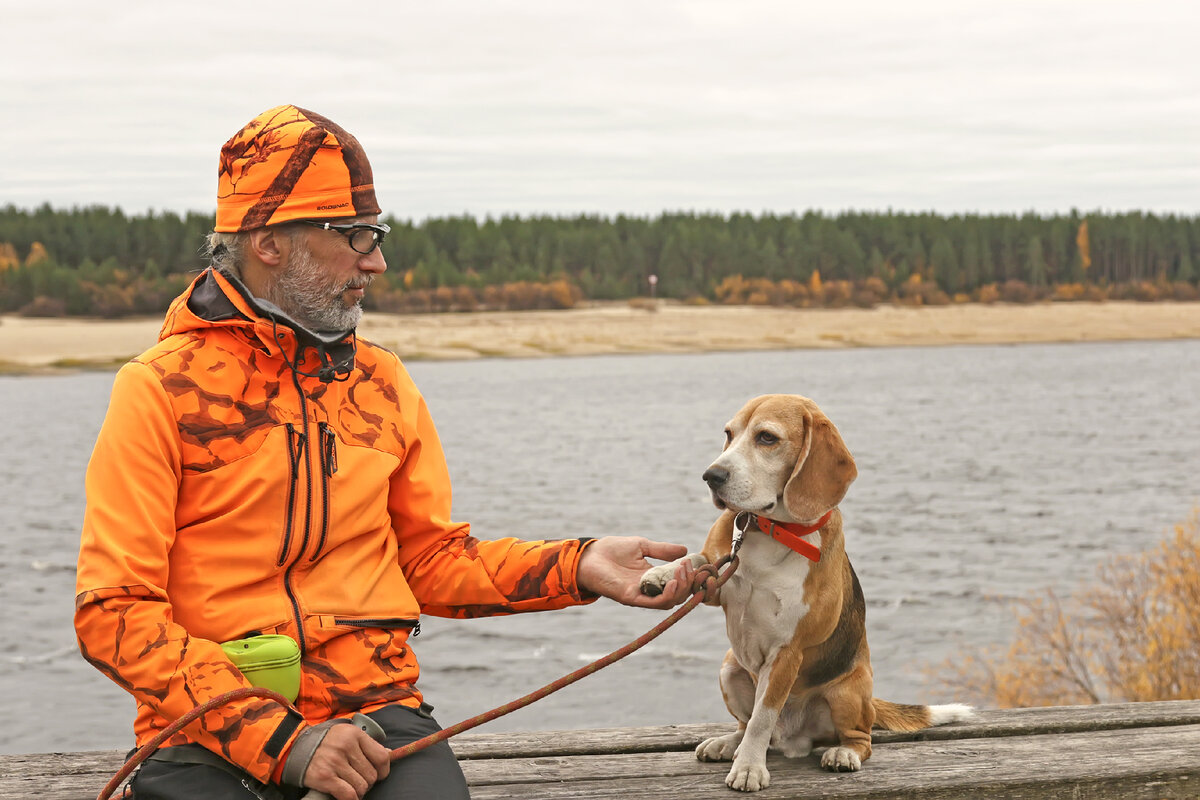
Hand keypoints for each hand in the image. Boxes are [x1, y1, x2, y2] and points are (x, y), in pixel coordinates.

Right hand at [302, 723, 390, 799]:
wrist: (297, 747)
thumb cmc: (327, 741)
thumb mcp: (347, 734)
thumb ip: (367, 743)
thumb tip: (388, 754)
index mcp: (354, 734)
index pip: (381, 757)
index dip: (384, 770)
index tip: (379, 775)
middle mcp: (346, 747)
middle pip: (371, 775)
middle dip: (368, 782)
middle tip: (359, 780)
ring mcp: (335, 762)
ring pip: (361, 787)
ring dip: (359, 791)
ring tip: (351, 786)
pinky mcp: (325, 777)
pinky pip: (348, 795)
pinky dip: (351, 798)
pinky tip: (348, 795)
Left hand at [577, 537, 693, 608]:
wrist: (589, 555)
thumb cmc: (612, 550)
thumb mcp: (642, 546)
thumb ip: (662, 550)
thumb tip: (686, 551)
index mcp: (653, 577)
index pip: (679, 583)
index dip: (690, 577)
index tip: (696, 564)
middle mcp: (649, 589)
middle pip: (678, 595)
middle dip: (688, 582)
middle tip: (688, 567)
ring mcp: (641, 595)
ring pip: (669, 601)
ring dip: (680, 588)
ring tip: (681, 572)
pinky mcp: (631, 598)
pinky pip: (654, 603)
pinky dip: (667, 595)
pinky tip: (673, 582)